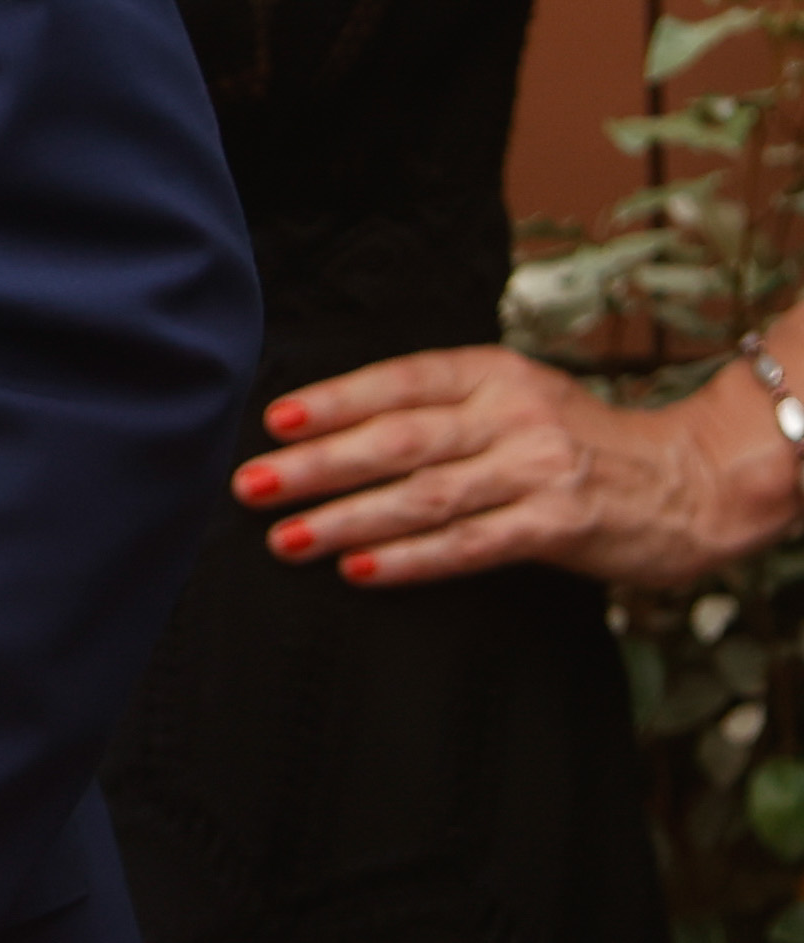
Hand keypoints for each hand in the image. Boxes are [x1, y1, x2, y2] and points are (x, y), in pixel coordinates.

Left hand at [233, 342, 803, 590]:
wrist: (690, 479)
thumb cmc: (580, 439)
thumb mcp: (516, 397)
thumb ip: (442, 407)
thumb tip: (333, 430)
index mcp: (493, 372)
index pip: (399, 380)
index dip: (334, 400)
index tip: (274, 422)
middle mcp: (512, 414)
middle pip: (398, 440)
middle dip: (318, 465)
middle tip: (252, 485)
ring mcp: (537, 469)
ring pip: (424, 496)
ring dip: (348, 519)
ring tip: (287, 538)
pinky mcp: (559, 524)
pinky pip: (470, 544)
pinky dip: (411, 559)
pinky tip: (360, 570)